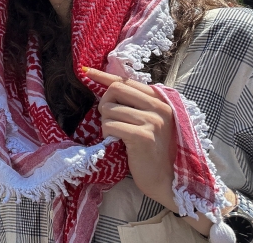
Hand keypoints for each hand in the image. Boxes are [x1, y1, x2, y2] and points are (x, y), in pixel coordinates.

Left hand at [86, 67, 176, 205]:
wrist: (166, 180)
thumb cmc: (153, 150)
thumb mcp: (148, 121)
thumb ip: (135, 104)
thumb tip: (106, 87)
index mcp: (160, 101)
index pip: (127, 81)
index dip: (104, 76)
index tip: (86, 72)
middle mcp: (159, 107)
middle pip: (116, 89)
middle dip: (104, 103)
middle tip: (109, 119)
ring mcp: (153, 121)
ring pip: (109, 110)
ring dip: (106, 123)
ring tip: (117, 135)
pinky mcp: (143, 136)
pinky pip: (111, 125)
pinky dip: (107, 133)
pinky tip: (116, 142)